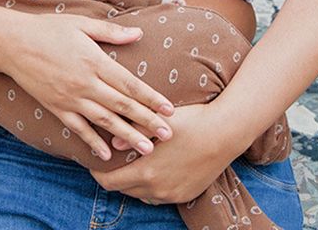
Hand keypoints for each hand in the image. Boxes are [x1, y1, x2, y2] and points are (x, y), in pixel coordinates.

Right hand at [0, 12, 174, 160]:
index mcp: (94, 60)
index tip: (170, 109)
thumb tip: (138, 34)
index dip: (151, 97)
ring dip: (127, 136)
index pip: (129, 83)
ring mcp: (70, 98)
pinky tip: (106, 154)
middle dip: (147, 121)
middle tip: (168, 135)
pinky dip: (92, 142)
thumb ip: (110, 32)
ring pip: (104, 121)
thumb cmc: (48, 29)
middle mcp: (85, 83)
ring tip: (147, 148)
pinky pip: (78, 128)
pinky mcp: (56, 107)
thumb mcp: (81, 24)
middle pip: (122, 105)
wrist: (13, 43)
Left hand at [90, 103, 241, 203]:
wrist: (225, 132)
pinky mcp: (186, 195)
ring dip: (132, 181)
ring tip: (129, 160)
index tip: (92, 160)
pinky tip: (152, 166)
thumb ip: (132, 132)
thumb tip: (112, 143)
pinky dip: (150, 185)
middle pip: (124, 189)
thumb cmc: (190, 121)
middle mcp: (158, 190)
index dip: (97, 173)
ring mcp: (173, 195)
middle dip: (114, 175)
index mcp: (147, 172)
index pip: (110, 182)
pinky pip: (159, 195)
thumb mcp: (158, 123)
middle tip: (109, 157)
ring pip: (141, 194)